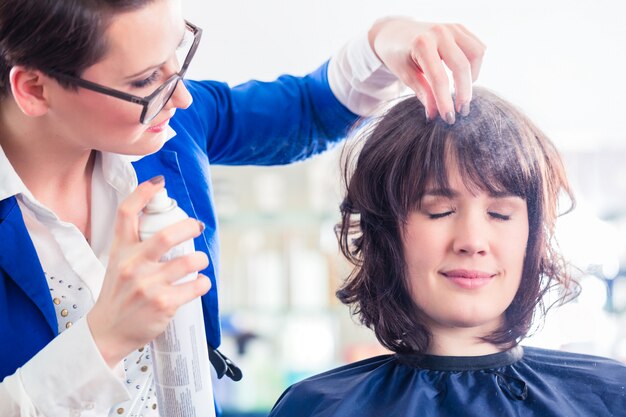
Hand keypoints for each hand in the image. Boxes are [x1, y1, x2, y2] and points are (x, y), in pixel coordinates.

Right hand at [87, 177, 209, 366]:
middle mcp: (132, 266)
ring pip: (188, 262)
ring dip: (201, 259)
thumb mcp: (117, 264)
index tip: (158, 183)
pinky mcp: (163, 304)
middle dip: (188, 227)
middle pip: (165, 236)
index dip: (143, 193)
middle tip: (197, 226)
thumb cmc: (118, 295)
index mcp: (120, 251)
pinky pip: (195, 286)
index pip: (126, 213)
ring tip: (200, 261)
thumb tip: (167, 225)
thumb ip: (136, 245)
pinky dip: (203, 282)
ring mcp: (148, 286)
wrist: (107, 332)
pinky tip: (200, 282)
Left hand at [369, 17, 485, 123]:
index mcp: (422, 44)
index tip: (449, 119)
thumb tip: (435, 115)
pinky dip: (474, 65)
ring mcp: (452, 27)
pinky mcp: (460, 28)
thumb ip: (422, 93)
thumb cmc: (398, 55)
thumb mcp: (405, 75)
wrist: (396, 32)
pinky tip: (462, 76)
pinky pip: (477, 48)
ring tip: (461, 91)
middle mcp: (439, 32)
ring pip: (476, 54)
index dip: (445, 101)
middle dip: (464, 93)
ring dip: (472, 76)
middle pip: (462, 66)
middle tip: (461, 112)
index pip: (439, 78)